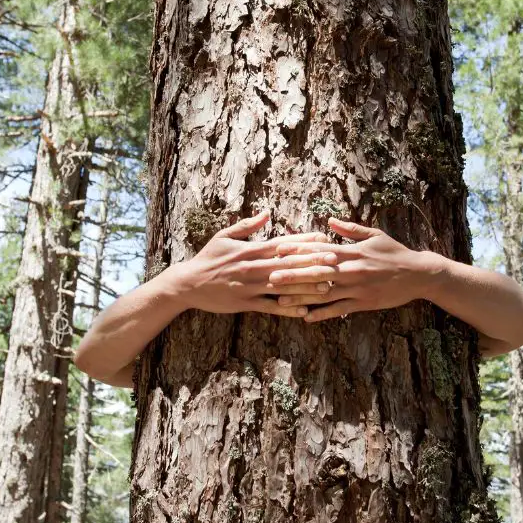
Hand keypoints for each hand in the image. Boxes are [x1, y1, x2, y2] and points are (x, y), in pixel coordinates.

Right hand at [171, 211, 341, 317]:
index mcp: (250, 250)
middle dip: (312, 262)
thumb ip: (247, 226)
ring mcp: (250, 286)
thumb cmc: (208, 258)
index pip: (282, 244)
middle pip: (288, 264)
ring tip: (327, 286)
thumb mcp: (225, 237)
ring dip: (306, 286)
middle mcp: (253, 267)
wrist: (188, 283)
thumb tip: (267, 212)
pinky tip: (304, 310)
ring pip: (283, 286)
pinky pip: (270, 306)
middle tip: (334, 261)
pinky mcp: (245, 303)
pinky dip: (287, 308)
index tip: (324, 240)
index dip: (304, 242)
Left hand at [266, 217, 436, 321]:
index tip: (278, 250)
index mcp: (351, 252)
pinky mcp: (363, 303)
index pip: (320, 250)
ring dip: (301, 298)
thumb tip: (329, 220)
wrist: (418, 274)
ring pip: (324, 294)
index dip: (298, 250)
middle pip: (316, 273)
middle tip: (270, 277)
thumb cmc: (395, 252)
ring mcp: (356, 288)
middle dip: (292, 275)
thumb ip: (350, 229)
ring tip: (280, 302)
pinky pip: (339, 310)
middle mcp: (351, 270)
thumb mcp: (374, 235)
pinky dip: (322, 314)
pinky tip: (306, 318)